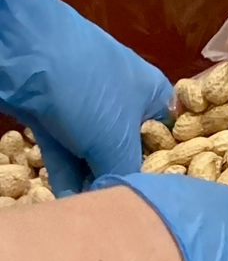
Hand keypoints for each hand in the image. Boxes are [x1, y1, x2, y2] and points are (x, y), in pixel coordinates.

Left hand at [0, 0, 171, 195]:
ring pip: (96, 153)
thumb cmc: (87, 89)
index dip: (171, 170)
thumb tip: (127, 203)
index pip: (174, 138)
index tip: (168, 198)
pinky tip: (74, 203)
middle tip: (132, 211)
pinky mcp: (53, 114)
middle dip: (128, 179)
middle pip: (132, 150)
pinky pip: (67, 153)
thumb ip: (126, 176)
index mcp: (154, 95)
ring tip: (100, 212)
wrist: (19, 48)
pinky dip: (69, 176)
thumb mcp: (116, 142)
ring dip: (94, 182)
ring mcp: (86, 106)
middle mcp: (125, 99)